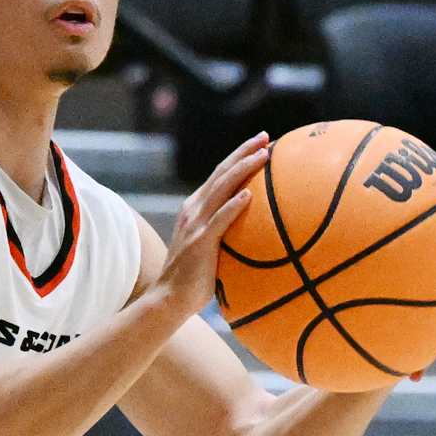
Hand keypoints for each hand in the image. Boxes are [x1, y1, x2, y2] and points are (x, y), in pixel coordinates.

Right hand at [151, 132, 270, 317]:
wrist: (169, 299)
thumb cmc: (194, 278)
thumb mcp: (209, 246)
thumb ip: (224, 232)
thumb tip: (254, 230)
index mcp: (196, 208)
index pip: (220, 175)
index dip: (239, 156)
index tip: (261, 143)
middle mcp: (194, 209)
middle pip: (222, 173)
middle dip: (244, 152)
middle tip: (266, 137)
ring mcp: (196, 224)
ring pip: (222, 188)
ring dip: (243, 169)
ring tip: (264, 154)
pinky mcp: (200, 242)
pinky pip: (220, 220)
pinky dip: (234, 205)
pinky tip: (249, 195)